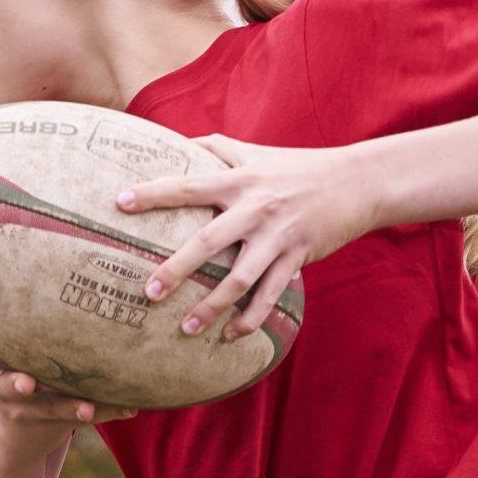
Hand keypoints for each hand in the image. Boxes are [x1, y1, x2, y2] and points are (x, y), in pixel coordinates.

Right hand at [0, 329, 136, 452]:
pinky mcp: (58, 427)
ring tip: (89, 408)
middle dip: (17, 385)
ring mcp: (33, 413)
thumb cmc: (15, 381)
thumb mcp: (2, 358)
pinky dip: (110, 412)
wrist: (13, 441)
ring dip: (73, 407)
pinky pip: (86, 418)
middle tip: (25, 382)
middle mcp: (10, 391)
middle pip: (11, 387)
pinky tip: (132, 408)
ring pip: (55, 409)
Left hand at [117, 136, 375, 340]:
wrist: (358, 181)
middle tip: (148, 292)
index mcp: (240, 180)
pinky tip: (230, 336)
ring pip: (240, 278)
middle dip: (176, 268)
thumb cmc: (299, 165)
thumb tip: (179, 141)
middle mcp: (255, 208)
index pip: (188, 185)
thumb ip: (217, 147)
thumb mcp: (257, 151)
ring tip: (185, 329)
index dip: (153, 192)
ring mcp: (278, 236)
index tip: (120, 202)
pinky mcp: (298, 256)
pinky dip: (250, 318)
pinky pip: (271, 294)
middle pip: (208, 242)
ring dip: (212, 307)